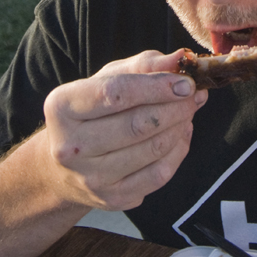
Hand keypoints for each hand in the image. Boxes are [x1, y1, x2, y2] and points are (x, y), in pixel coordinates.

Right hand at [42, 51, 206, 211]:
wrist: (65, 168)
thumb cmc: (92, 113)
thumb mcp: (108, 79)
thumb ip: (144, 65)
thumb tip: (180, 58)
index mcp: (62, 107)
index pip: (117, 93)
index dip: (157, 86)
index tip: (186, 82)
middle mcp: (70, 146)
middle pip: (138, 124)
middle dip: (176, 106)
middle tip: (194, 94)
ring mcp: (91, 177)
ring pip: (153, 149)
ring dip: (181, 125)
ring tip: (188, 110)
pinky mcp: (113, 198)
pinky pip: (160, 174)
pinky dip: (179, 150)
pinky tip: (181, 133)